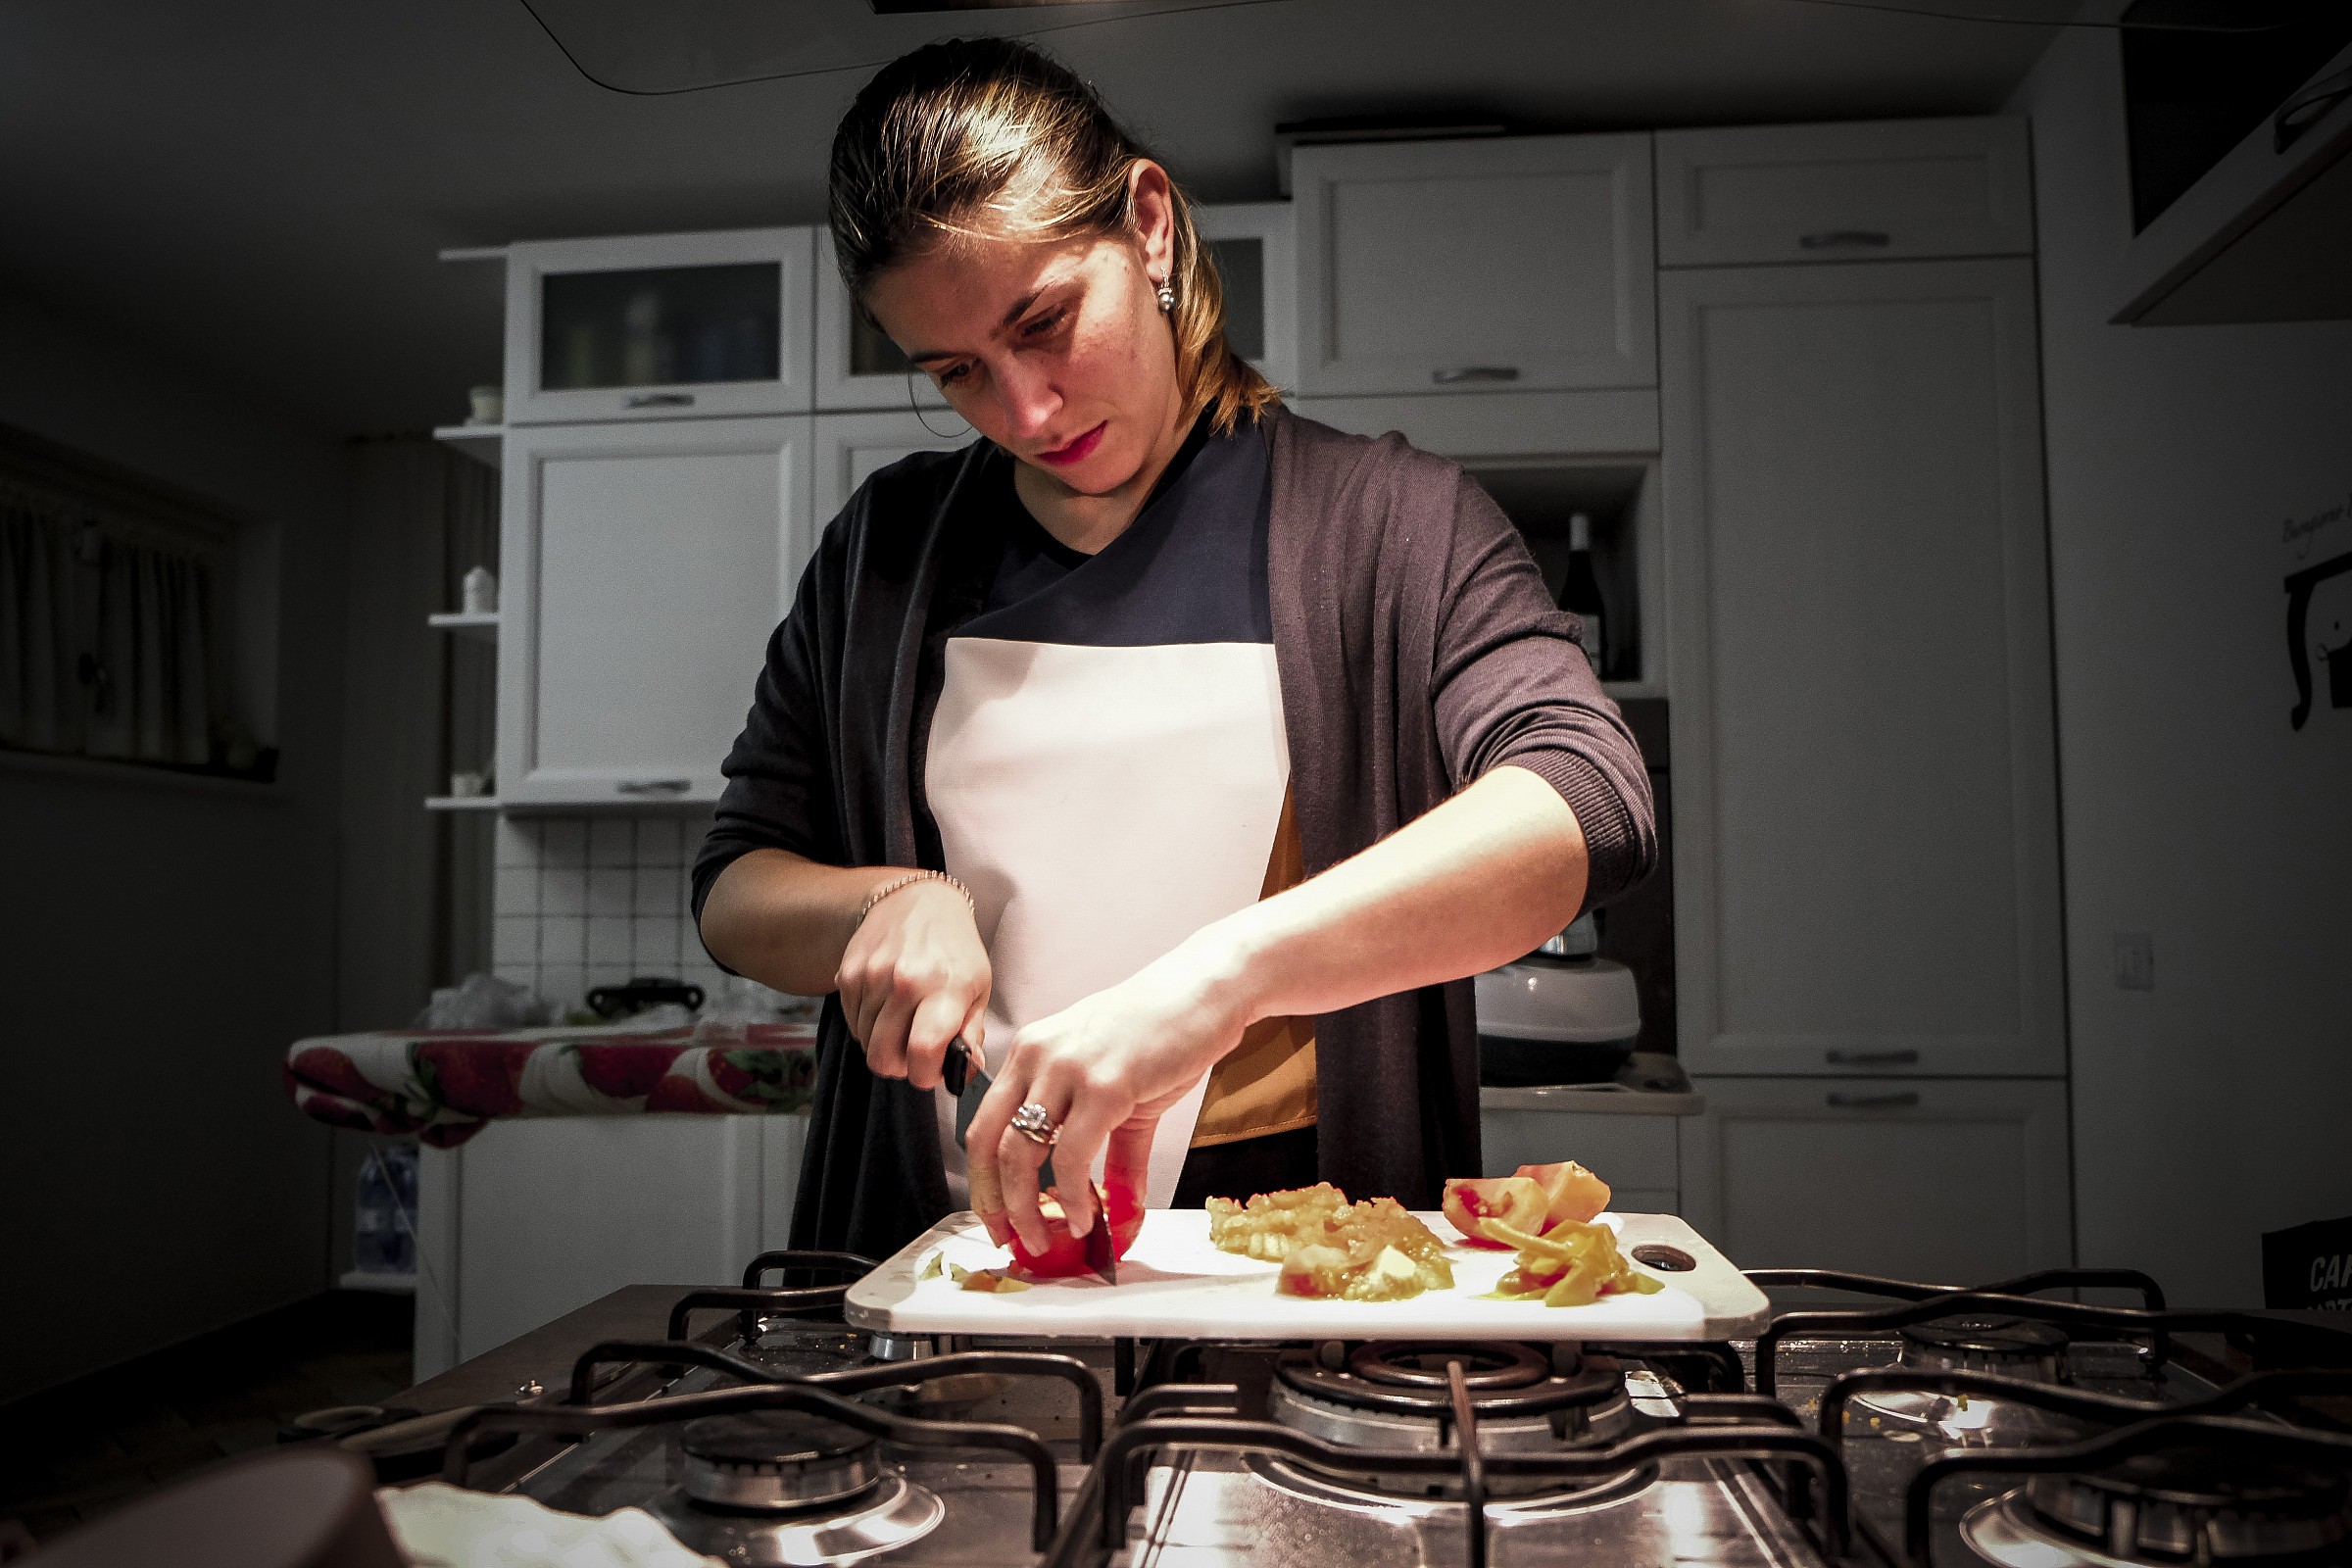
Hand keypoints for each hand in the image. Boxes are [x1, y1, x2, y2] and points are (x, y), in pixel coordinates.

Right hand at [836, 878, 989, 1091]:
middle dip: (901, 1067)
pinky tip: (887, 1008)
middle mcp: (904, 982)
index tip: (932, 1071)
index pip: (922, 1053)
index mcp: (944, 988)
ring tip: (903, 1024)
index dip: (925, 1075)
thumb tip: (965, 1074)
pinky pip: (852, 1023)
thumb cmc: (954, 948)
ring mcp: (871, 977)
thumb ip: (971, 1033)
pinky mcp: (848, 974)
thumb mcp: (978, 986)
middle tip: (916, 1053)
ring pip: (866, 1044)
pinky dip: (868, 1026)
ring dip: (884, 1045)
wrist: (916, 901)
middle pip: (884, 1057)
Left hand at [965, 932, 1252, 1253]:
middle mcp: (1036, 1056)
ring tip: (1046, 1238)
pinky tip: (1087, 1216)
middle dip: (993, 1203)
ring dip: (1027, 1210)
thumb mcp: (1120, 1092)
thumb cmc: (1163, 1031)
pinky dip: (1074, 1197)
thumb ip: (1112, 1157)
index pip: (982, 1126)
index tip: (996, 1217)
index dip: (983, 1181)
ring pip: (1019, 1154)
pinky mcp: (1104, 1084)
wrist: (1206, 991)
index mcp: (1030, 1053)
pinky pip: (1071, 1156)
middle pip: (987, 1143)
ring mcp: (1067, 1068)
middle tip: (1013, 1239)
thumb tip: (1114, 1213)